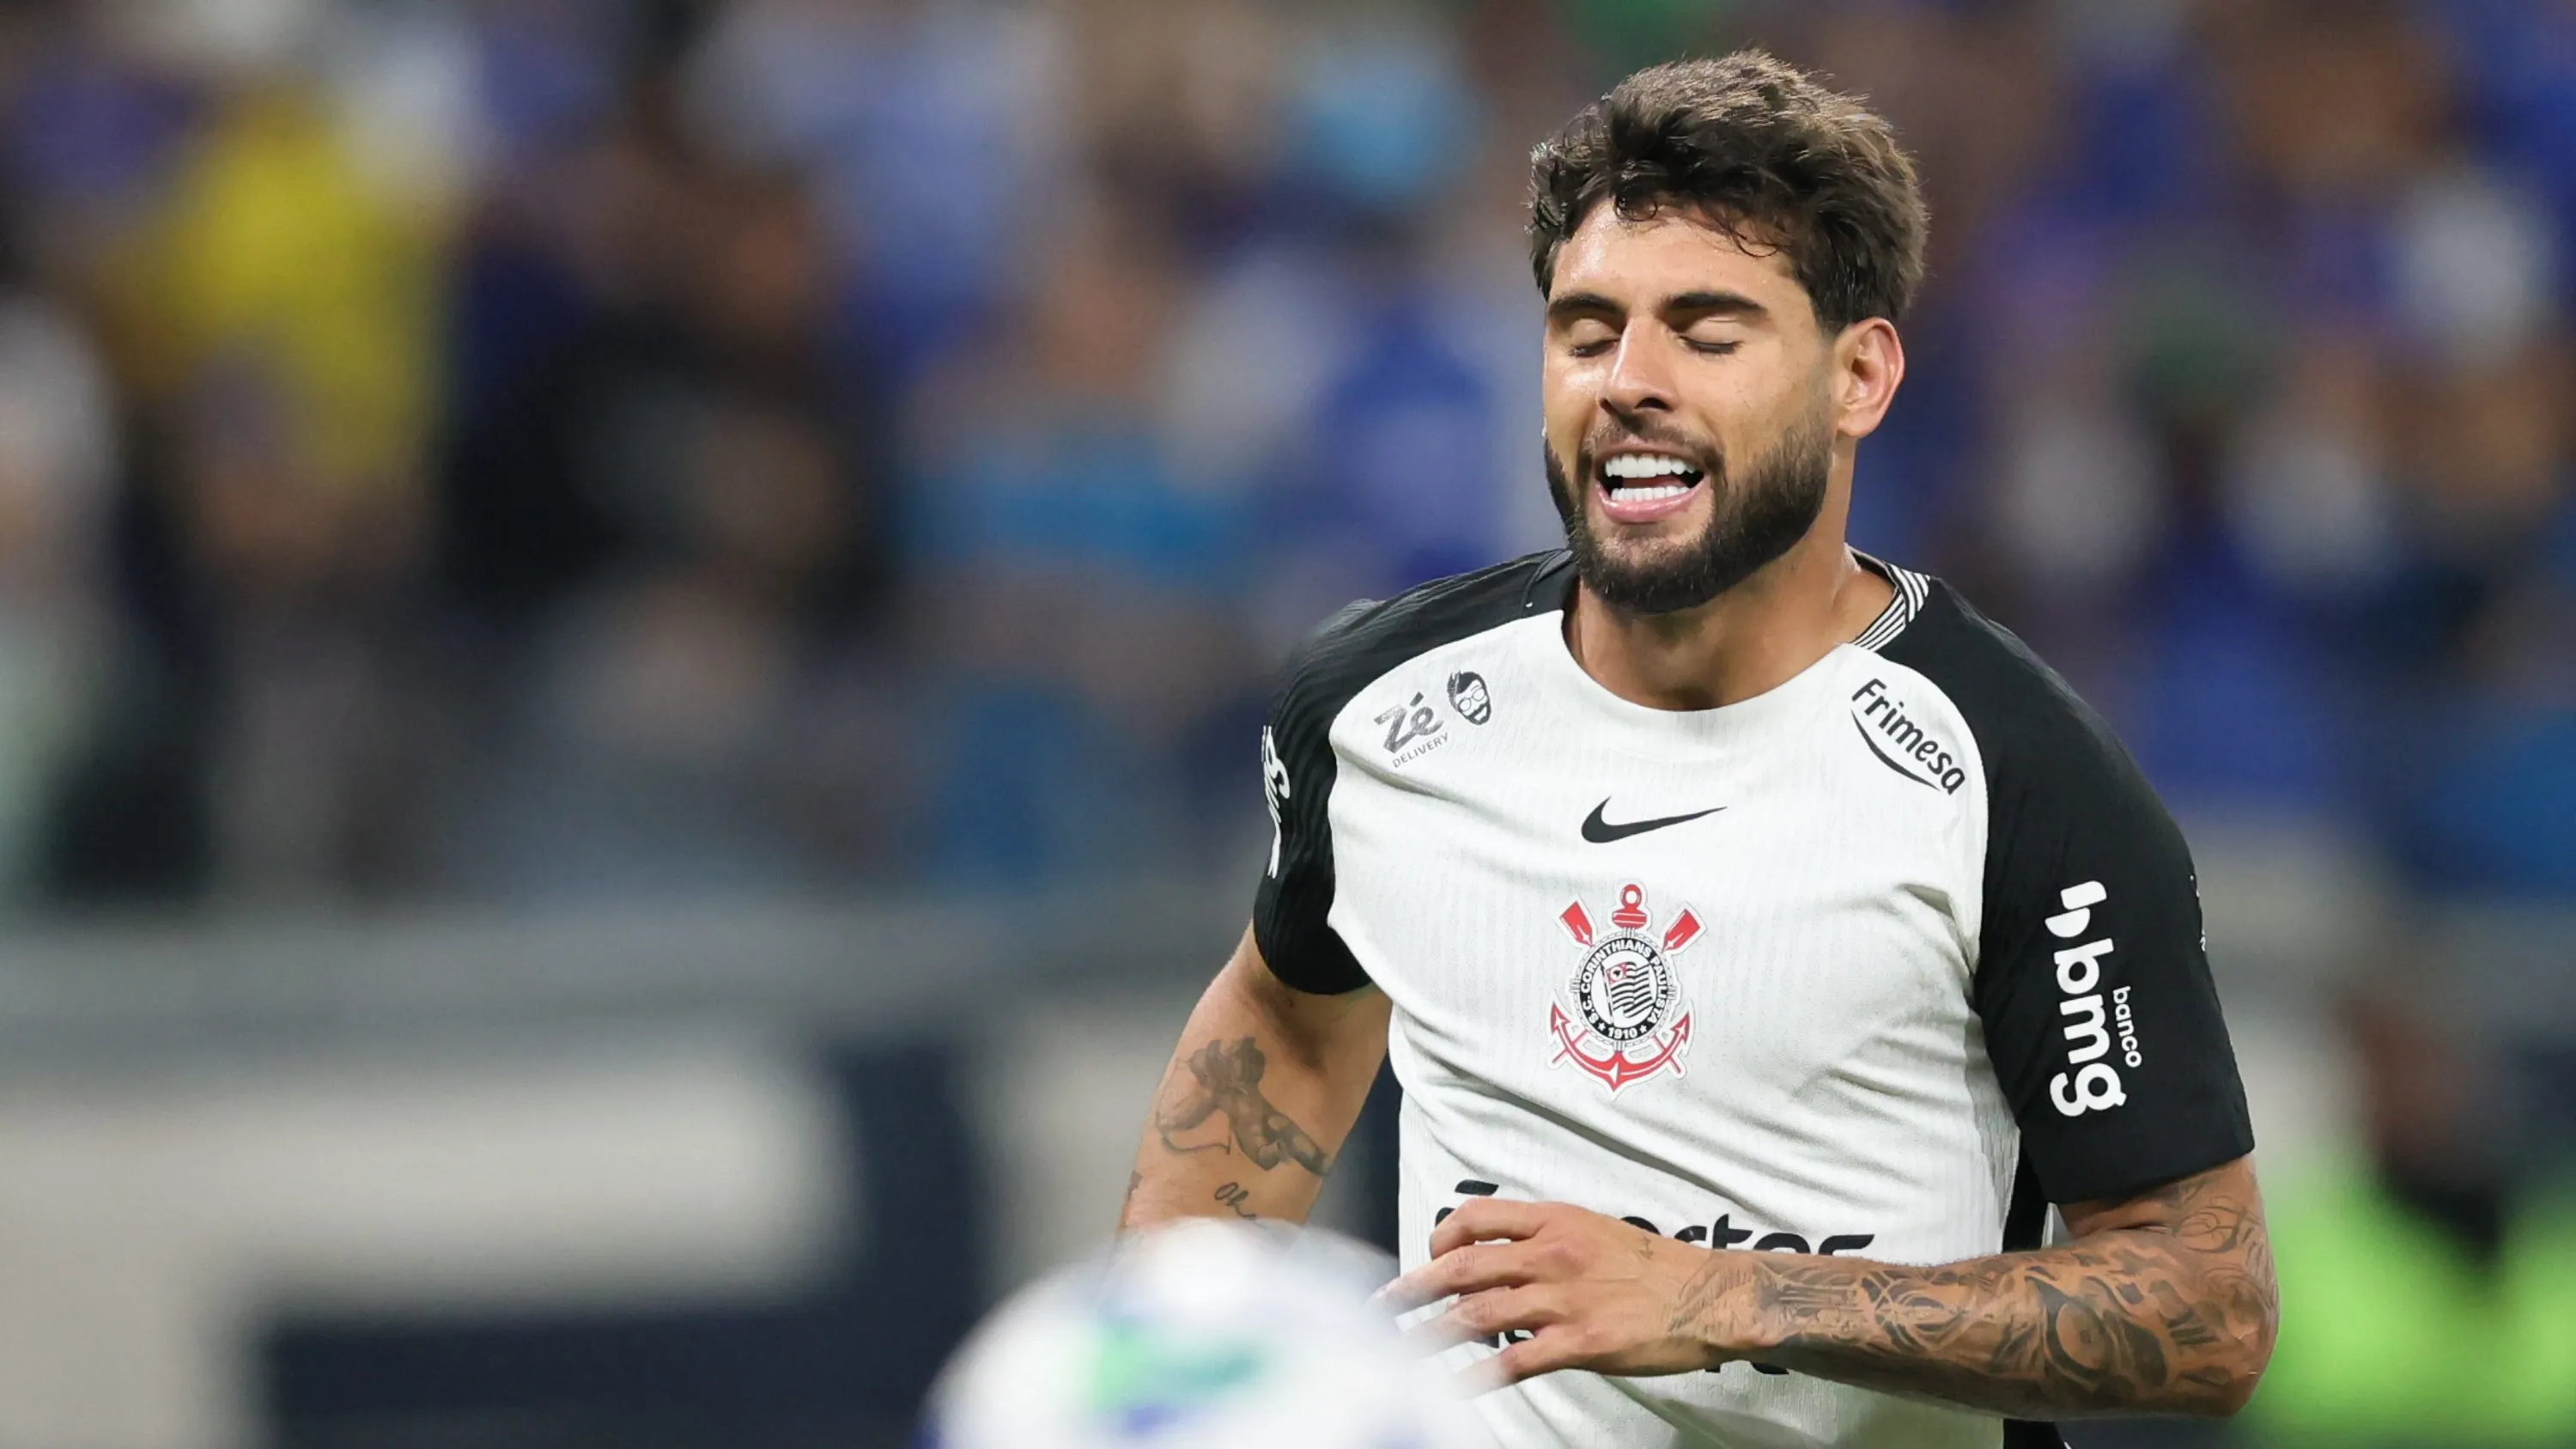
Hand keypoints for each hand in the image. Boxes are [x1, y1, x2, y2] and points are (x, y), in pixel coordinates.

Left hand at [1378, 1198, 1762, 1388]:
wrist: (1708, 1295)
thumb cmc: (1655, 1266)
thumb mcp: (1595, 1231)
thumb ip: (1546, 1242)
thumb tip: (1500, 1266)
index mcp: (1553, 1220)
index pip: (1475, 1219)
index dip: (1440, 1239)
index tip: (1427, 1260)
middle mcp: (1549, 1253)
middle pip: (1460, 1268)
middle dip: (1410, 1289)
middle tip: (1376, 1308)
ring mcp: (1561, 1299)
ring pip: (1475, 1315)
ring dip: (1427, 1335)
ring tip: (1393, 1352)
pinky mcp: (1579, 1342)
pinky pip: (1513, 1361)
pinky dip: (1474, 1377)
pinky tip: (1448, 1391)